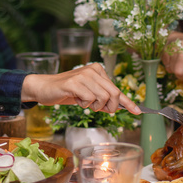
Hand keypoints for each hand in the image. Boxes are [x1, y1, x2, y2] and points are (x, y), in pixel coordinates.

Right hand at [21, 63, 141, 114]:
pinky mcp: (74, 82)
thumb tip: (118, 107)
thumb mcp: (88, 95)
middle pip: (113, 94)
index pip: (117, 89)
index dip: (128, 102)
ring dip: (93, 106)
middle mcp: (93, 70)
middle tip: (97, 108)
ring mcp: (83, 75)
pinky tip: (76, 99)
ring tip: (82, 101)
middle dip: (109, 107)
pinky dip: (84, 104)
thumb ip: (103, 99)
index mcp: (98, 70)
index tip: (138, 112)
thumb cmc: (68, 92)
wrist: (45, 88)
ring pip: (102, 98)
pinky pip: (89, 99)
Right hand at [162, 31, 182, 94]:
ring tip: (177, 61)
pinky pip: (166, 65)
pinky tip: (172, 58)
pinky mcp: (164, 48)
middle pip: (179, 71)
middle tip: (182, 70)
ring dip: (174, 69)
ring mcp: (173, 46)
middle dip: (180, 74)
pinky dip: (169, 65)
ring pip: (171, 69)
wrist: (177, 36)